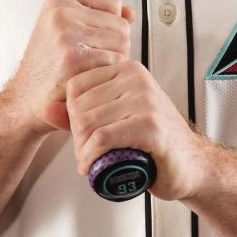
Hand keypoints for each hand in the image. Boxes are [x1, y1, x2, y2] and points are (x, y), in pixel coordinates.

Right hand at [5, 0, 134, 136]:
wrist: (23, 100)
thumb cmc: (48, 68)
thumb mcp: (67, 31)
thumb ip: (100, 18)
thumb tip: (130, 12)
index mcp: (58, 1)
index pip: (113, 3)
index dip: (110, 26)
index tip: (91, 41)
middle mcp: (61, 13)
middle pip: (121, 26)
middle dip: (115, 47)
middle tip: (91, 63)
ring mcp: (66, 35)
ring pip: (122, 44)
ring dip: (114, 63)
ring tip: (89, 71)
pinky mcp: (74, 59)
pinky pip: (116, 63)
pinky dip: (108, 76)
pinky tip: (90, 82)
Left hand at [67, 61, 213, 202]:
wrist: (191, 164)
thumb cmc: (156, 142)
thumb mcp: (116, 119)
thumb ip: (80, 113)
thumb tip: (46, 108)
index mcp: (128, 70)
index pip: (76, 86)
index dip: (71, 115)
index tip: (83, 134)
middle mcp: (137, 80)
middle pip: (80, 107)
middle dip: (77, 136)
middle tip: (87, 152)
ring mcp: (146, 101)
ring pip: (89, 124)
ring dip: (83, 151)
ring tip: (92, 160)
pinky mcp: (150, 126)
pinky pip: (103, 139)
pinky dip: (91, 157)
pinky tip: (93, 166)